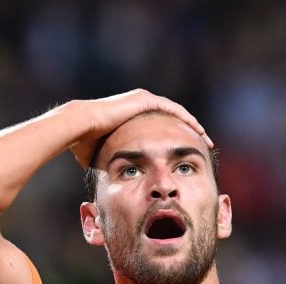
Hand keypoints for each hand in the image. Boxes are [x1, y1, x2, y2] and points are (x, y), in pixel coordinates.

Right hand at [69, 88, 213, 168]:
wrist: (80, 128)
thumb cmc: (86, 143)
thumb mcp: (104, 155)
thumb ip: (112, 163)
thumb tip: (112, 181)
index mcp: (131, 117)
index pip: (160, 128)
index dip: (174, 141)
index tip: (184, 154)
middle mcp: (139, 105)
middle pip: (171, 119)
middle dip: (188, 132)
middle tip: (202, 144)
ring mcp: (142, 100)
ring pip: (176, 113)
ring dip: (191, 125)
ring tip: (205, 138)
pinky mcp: (144, 100)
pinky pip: (173, 109)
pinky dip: (186, 119)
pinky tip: (198, 130)